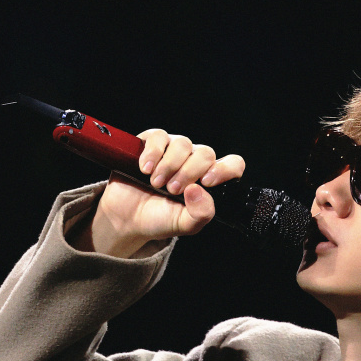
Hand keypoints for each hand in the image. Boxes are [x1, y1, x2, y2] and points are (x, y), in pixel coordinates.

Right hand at [71, 129, 245, 256]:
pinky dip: (152, 153)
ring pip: (183, 143)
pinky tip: (145, 169)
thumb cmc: (159, 219)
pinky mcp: (152, 143)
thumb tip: (199, 190)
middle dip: (189, 172)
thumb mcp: (184, 224)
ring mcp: (174, 150)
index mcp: (209, 180)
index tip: (207, 182)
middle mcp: (195, 161)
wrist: (127, 218)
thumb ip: (201, 213)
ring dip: (169, 165)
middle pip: (206, 153)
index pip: (233, 164)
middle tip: (172, 190)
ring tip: (156, 183)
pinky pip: (159, 136)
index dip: (226, 169)